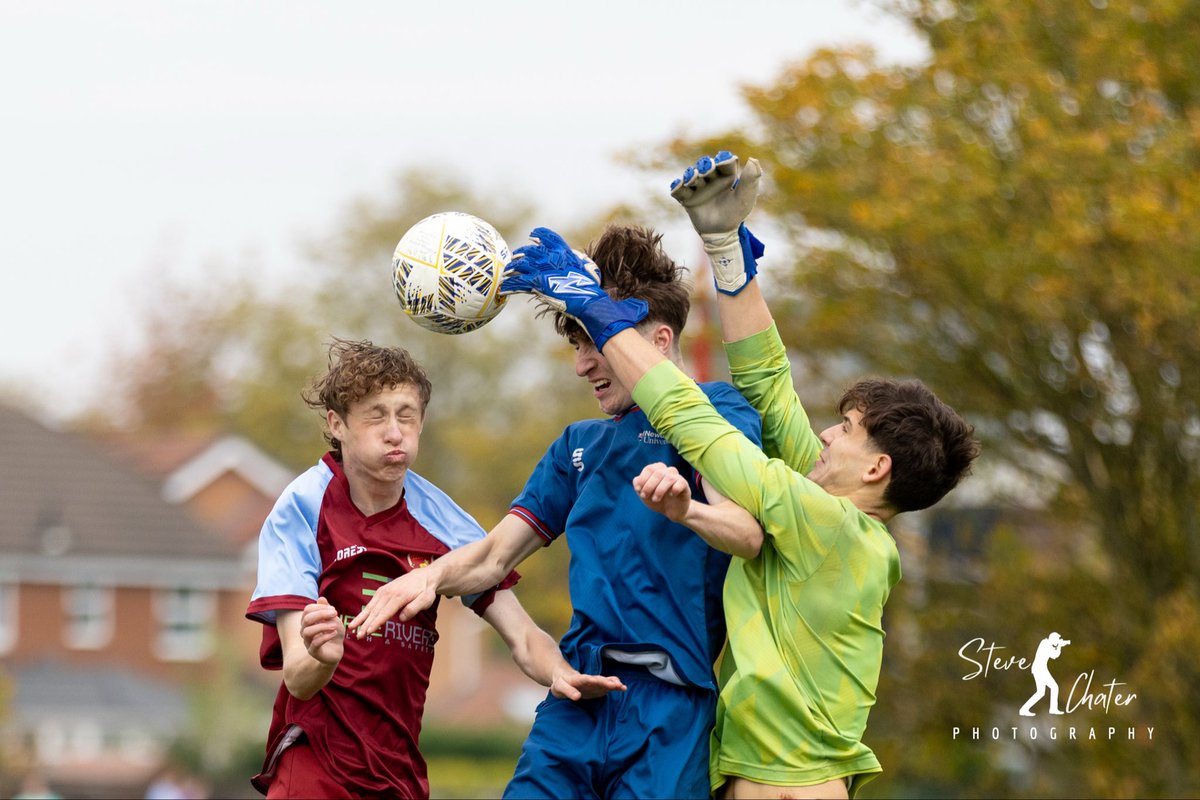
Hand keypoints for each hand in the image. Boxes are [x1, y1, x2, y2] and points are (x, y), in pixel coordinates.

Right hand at [301, 597, 344, 664]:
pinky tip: (334, 633)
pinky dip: (325, 636)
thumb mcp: (334, 619)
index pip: (308, 610)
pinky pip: (315, 643)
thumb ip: (327, 609)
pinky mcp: (313, 652)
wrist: (337, 650)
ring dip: (323, 626)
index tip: (334, 610)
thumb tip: (321, 598)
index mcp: (308, 621)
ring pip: (307, 632)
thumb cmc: (334, 632)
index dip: (320, 607)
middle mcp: (304, 631)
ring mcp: (307, 642)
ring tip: (334, 626)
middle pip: (306, 619)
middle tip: (335, 614)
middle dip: (321, 614)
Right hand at [347, 569, 436, 638]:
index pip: (385, 612)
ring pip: (370, 607)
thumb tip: (401, 618)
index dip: (376, 623)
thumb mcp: (426, 600)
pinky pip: (372, 602)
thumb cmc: (425, 590)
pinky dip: (364, 611)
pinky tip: (359, 619)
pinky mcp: (382, 591)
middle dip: (365, 624)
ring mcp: (384, 591)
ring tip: (351, 627)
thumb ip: (414, 608)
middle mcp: (389, 592)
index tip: (368, 632)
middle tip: (358, 635)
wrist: (424, 576)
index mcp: (399, 596)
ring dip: (361, 618)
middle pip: (375, 611)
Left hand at [501, 226, 647, 349]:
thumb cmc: (608, 307)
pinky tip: (504, 289)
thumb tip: (641, 307)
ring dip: (515, 268)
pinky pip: (522, 283)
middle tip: (516, 257)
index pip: (556, 240)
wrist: (597, 311)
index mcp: (573, 261)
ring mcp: (551, 273)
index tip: (534, 235)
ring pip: (526, 264)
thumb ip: (616, 295)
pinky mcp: (543, 285)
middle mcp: (560, 264)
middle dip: (525, 253)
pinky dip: (512, 285)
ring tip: (507, 273)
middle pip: (537, 251)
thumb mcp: (611, 297)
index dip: (543, 236)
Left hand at [549, 664, 626, 700]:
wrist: (564, 678)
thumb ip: (568, 691)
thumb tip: (578, 697)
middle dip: (607, 682)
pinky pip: (607, 685)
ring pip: (605, 681)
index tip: (599, 683)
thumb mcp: (560, 687)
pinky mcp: (597, 687)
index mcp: (578, 679)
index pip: (586, 679)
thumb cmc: (560, 683)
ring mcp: (594, 683)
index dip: (594, 681)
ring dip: (613, 683)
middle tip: (617, 685)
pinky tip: (622, 688)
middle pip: (598, 680)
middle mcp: (588, 679)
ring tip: (622, 687)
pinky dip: (614, 686)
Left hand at [633, 462, 692, 522]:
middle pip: (658, 473)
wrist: (671, 511)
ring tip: (655, 499)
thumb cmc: (657, 500)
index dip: (643, 479)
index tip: (638, 490)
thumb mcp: (644, 495)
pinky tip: (671, 495)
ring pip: (669, 478)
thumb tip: (637, 480)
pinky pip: (681, 483)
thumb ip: (638, 486)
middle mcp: (668, 471)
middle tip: (645, 496)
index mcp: (657, 470)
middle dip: (649, 486)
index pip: (649, 469)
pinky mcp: (685, 485)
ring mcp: (677, 477)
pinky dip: (674, 490)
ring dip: (659, 490)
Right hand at [670, 151, 764, 294]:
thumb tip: (753, 159)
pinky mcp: (687, 198)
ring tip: (693, 179)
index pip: (725, 163)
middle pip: (706, 166)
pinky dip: (677, 187)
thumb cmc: (735, 214)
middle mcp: (711, 179)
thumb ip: (750, 180)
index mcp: (726, 177)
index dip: (723, 160)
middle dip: (705, 166)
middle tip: (706, 170)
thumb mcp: (745, 198)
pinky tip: (678, 187)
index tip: (723, 161)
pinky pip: (679, 191)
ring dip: (691, 175)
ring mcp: (698, 188)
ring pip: (691, 176)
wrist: (721, 234)